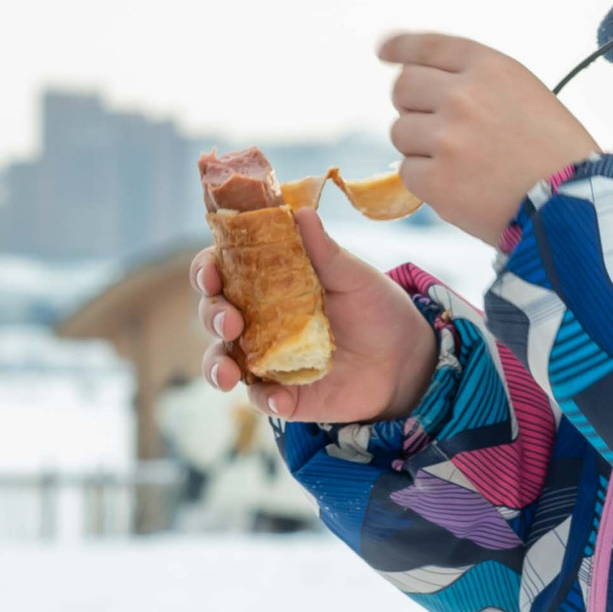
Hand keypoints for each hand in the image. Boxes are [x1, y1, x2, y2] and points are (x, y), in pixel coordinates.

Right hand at [196, 200, 436, 435]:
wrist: (405, 359)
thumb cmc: (376, 308)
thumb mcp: (353, 276)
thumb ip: (324, 251)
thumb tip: (299, 212)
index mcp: (268, 283)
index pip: (223, 271)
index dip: (207, 270)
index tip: (212, 274)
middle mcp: (259, 320)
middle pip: (215, 314)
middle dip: (213, 316)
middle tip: (231, 321)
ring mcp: (267, 358)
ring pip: (222, 361)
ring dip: (217, 365)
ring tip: (229, 373)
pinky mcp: (284, 393)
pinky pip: (261, 399)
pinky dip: (265, 399)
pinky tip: (280, 399)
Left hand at [379, 30, 598, 243]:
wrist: (573, 204)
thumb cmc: (554, 152)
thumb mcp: (525, 94)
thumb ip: (478, 83)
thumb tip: (420, 83)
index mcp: (490, 68)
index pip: (429, 47)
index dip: (400, 47)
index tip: (383, 51)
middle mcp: (464, 96)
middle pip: (403, 88)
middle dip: (411, 106)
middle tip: (433, 128)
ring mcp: (448, 138)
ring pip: (400, 132)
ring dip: (419, 147)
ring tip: (460, 163)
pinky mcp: (437, 181)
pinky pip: (407, 172)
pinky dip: (425, 182)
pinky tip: (459, 187)